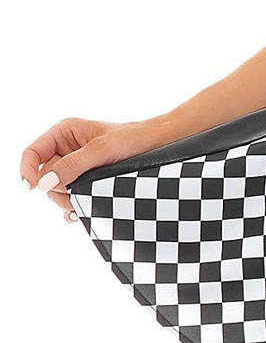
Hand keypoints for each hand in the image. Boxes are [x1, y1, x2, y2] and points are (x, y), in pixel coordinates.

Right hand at [20, 117, 157, 218]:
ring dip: (69, 198)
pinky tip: (83, 209)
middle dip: (58, 188)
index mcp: (64, 133)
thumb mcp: (103, 149)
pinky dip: (74, 205)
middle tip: (80, 189)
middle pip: (44, 178)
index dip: (27, 171)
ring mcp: (75, 167)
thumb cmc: (134, 139)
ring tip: (92, 194)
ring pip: (56, 191)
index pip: (32, 154)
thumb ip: (73, 165)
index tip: (33, 188)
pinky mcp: (85, 180)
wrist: (159, 145)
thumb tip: (44, 183)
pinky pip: (69, 198)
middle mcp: (66, 149)